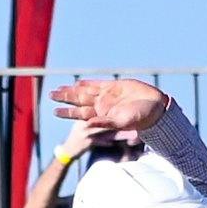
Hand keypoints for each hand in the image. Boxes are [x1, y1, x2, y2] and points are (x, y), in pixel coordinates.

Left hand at [47, 78, 167, 137]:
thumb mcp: (121, 122)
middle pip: (79, 100)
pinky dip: (87, 83)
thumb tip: (86, 124)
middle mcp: (102, 106)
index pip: (79, 113)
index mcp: (101, 115)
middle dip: (65, 97)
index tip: (54, 111)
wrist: (156, 107)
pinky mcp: (114, 87)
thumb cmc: (141, 119)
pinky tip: (77, 83)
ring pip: (85, 91)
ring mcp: (107, 96)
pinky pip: (97, 84)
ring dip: (72, 90)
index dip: (67, 112)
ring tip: (59, 89)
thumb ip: (104, 123)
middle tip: (50, 95)